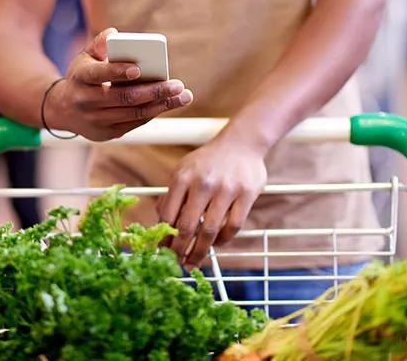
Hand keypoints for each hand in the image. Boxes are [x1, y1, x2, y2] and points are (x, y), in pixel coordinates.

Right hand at [44, 28, 192, 140]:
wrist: (63, 109)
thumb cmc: (82, 77)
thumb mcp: (84, 57)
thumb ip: (100, 43)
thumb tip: (115, 34)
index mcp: (80, 78)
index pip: (99, 74)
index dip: (118, 71)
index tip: (139, 69)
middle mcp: (86, 101)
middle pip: (124, 97)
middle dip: (155, 91)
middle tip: (178, 84)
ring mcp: (96, 120)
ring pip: (133, 113)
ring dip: (161, 105)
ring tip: (183, 96)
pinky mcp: (106, 133)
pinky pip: (134, 123)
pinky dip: (153, 113)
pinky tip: (169, 104)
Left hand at [158, 137, 267, 267]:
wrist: (242, 142)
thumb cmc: (209, 160)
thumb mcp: (184, 169)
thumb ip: (172, 193)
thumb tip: (160, 219)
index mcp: (182, 176)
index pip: (168, 214)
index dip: (163, 237)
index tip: (161, 252)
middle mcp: (203, 182)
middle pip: (187, 226)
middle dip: (179, 250)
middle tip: (177, 264)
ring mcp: (226, 188)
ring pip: (210, 230)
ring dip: (200, 251)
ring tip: (194, 262)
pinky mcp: (247, 194)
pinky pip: (233, 226)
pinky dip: (223, 240)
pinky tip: (216, 244)